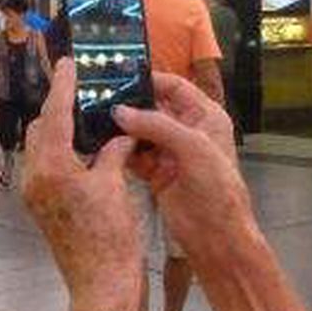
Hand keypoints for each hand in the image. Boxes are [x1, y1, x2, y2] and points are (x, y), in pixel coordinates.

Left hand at [21, 60, 140, 310]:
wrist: (101, 284)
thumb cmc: (111, 237)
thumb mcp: (114, 186)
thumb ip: (113, 151)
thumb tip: (119, 132)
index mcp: (50, 167)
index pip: (55, 114)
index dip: (63, 86)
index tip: (68, 63)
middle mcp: (34, 177)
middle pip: (42, 129)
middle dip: (59, 107)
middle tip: (82, 89)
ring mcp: (34, 193)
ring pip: (42, 148)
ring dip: (60, 130)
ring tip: (86, 114)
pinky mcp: (40, 206)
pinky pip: (46, 167)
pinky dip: (63, 151)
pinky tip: (86, 147)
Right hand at [113, 73, 249, 261]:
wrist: (215, 233)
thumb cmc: (217, 189)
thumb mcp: (192, 148)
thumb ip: (156, 125)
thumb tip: (121, 111)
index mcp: (205, 117)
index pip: (175, 87)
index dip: (151, 80)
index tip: (122, 76)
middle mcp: (186, 130)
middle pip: (153, 108)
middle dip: (129, 104)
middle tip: (99, 98)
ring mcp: (169, 152)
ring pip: (139, 131)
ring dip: (120, 128)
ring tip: (94, 119)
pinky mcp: (155, 172)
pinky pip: (133, 154)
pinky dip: (118, 150)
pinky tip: (101, 145)